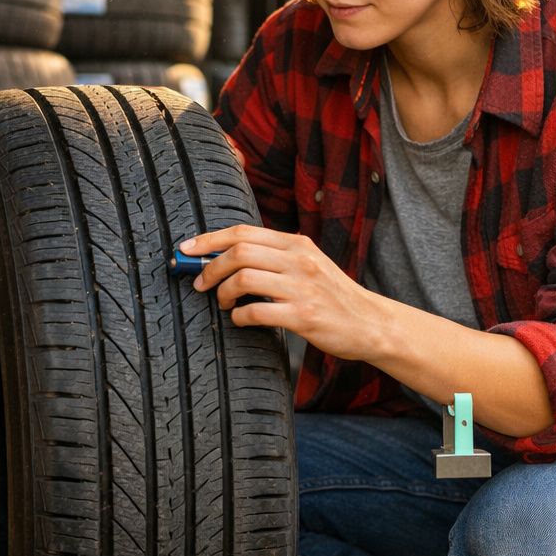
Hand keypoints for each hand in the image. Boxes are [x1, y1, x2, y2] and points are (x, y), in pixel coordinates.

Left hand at [180, 225, 384, 360]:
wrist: (369, 323)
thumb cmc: (332, 295)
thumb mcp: (308, 263)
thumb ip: (275, 256)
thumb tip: (226, 255)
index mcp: (297, 244)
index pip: (243, 232)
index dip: (209, 240)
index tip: (186, 250)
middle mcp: (299, 260)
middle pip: (239, 252)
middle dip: (210, 268)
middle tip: (201, 284)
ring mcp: (302, 288)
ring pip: (244, 279)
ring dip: (223, 293)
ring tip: (224, 304)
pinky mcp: (303, 316)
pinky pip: (256, 313)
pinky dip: (240, 317)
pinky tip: (241, 320)